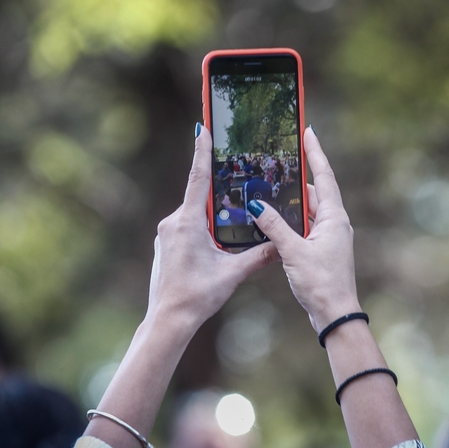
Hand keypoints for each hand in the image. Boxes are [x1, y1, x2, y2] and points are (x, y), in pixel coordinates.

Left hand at [146, 124, 278, 332]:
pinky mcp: (166, 245)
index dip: (202, 152)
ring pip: (195, 215)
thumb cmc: (197, 296)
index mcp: (188, 222)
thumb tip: (282, 244)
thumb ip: (259, 256)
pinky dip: (203, 228)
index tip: (202, 128)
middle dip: (219, 189)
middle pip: (200, 197)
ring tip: (233, 218)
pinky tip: (216, 242)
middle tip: (235, 172)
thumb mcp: (233, 274)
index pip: (198, 179)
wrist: (168, 320)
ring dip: (213, 214)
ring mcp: (167, 233)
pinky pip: (187, 227)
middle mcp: (173, 222)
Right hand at [247, 127, 360, 331]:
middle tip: (279, 160)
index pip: (324, 176)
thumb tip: (256, 203)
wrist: (335, 316)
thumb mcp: (293, 252)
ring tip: (270, 187)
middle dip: (297, 177)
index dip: (315, 153)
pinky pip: (304, 227)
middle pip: (314, 192)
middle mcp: (334, 224)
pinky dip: (290, 221)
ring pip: (307, 211)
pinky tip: (272, 220)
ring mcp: (329, 238)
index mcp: (334, 218)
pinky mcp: (321, 251)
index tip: (308, 132)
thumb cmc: (321, 284)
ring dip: (291, 201)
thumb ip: (273, 226)